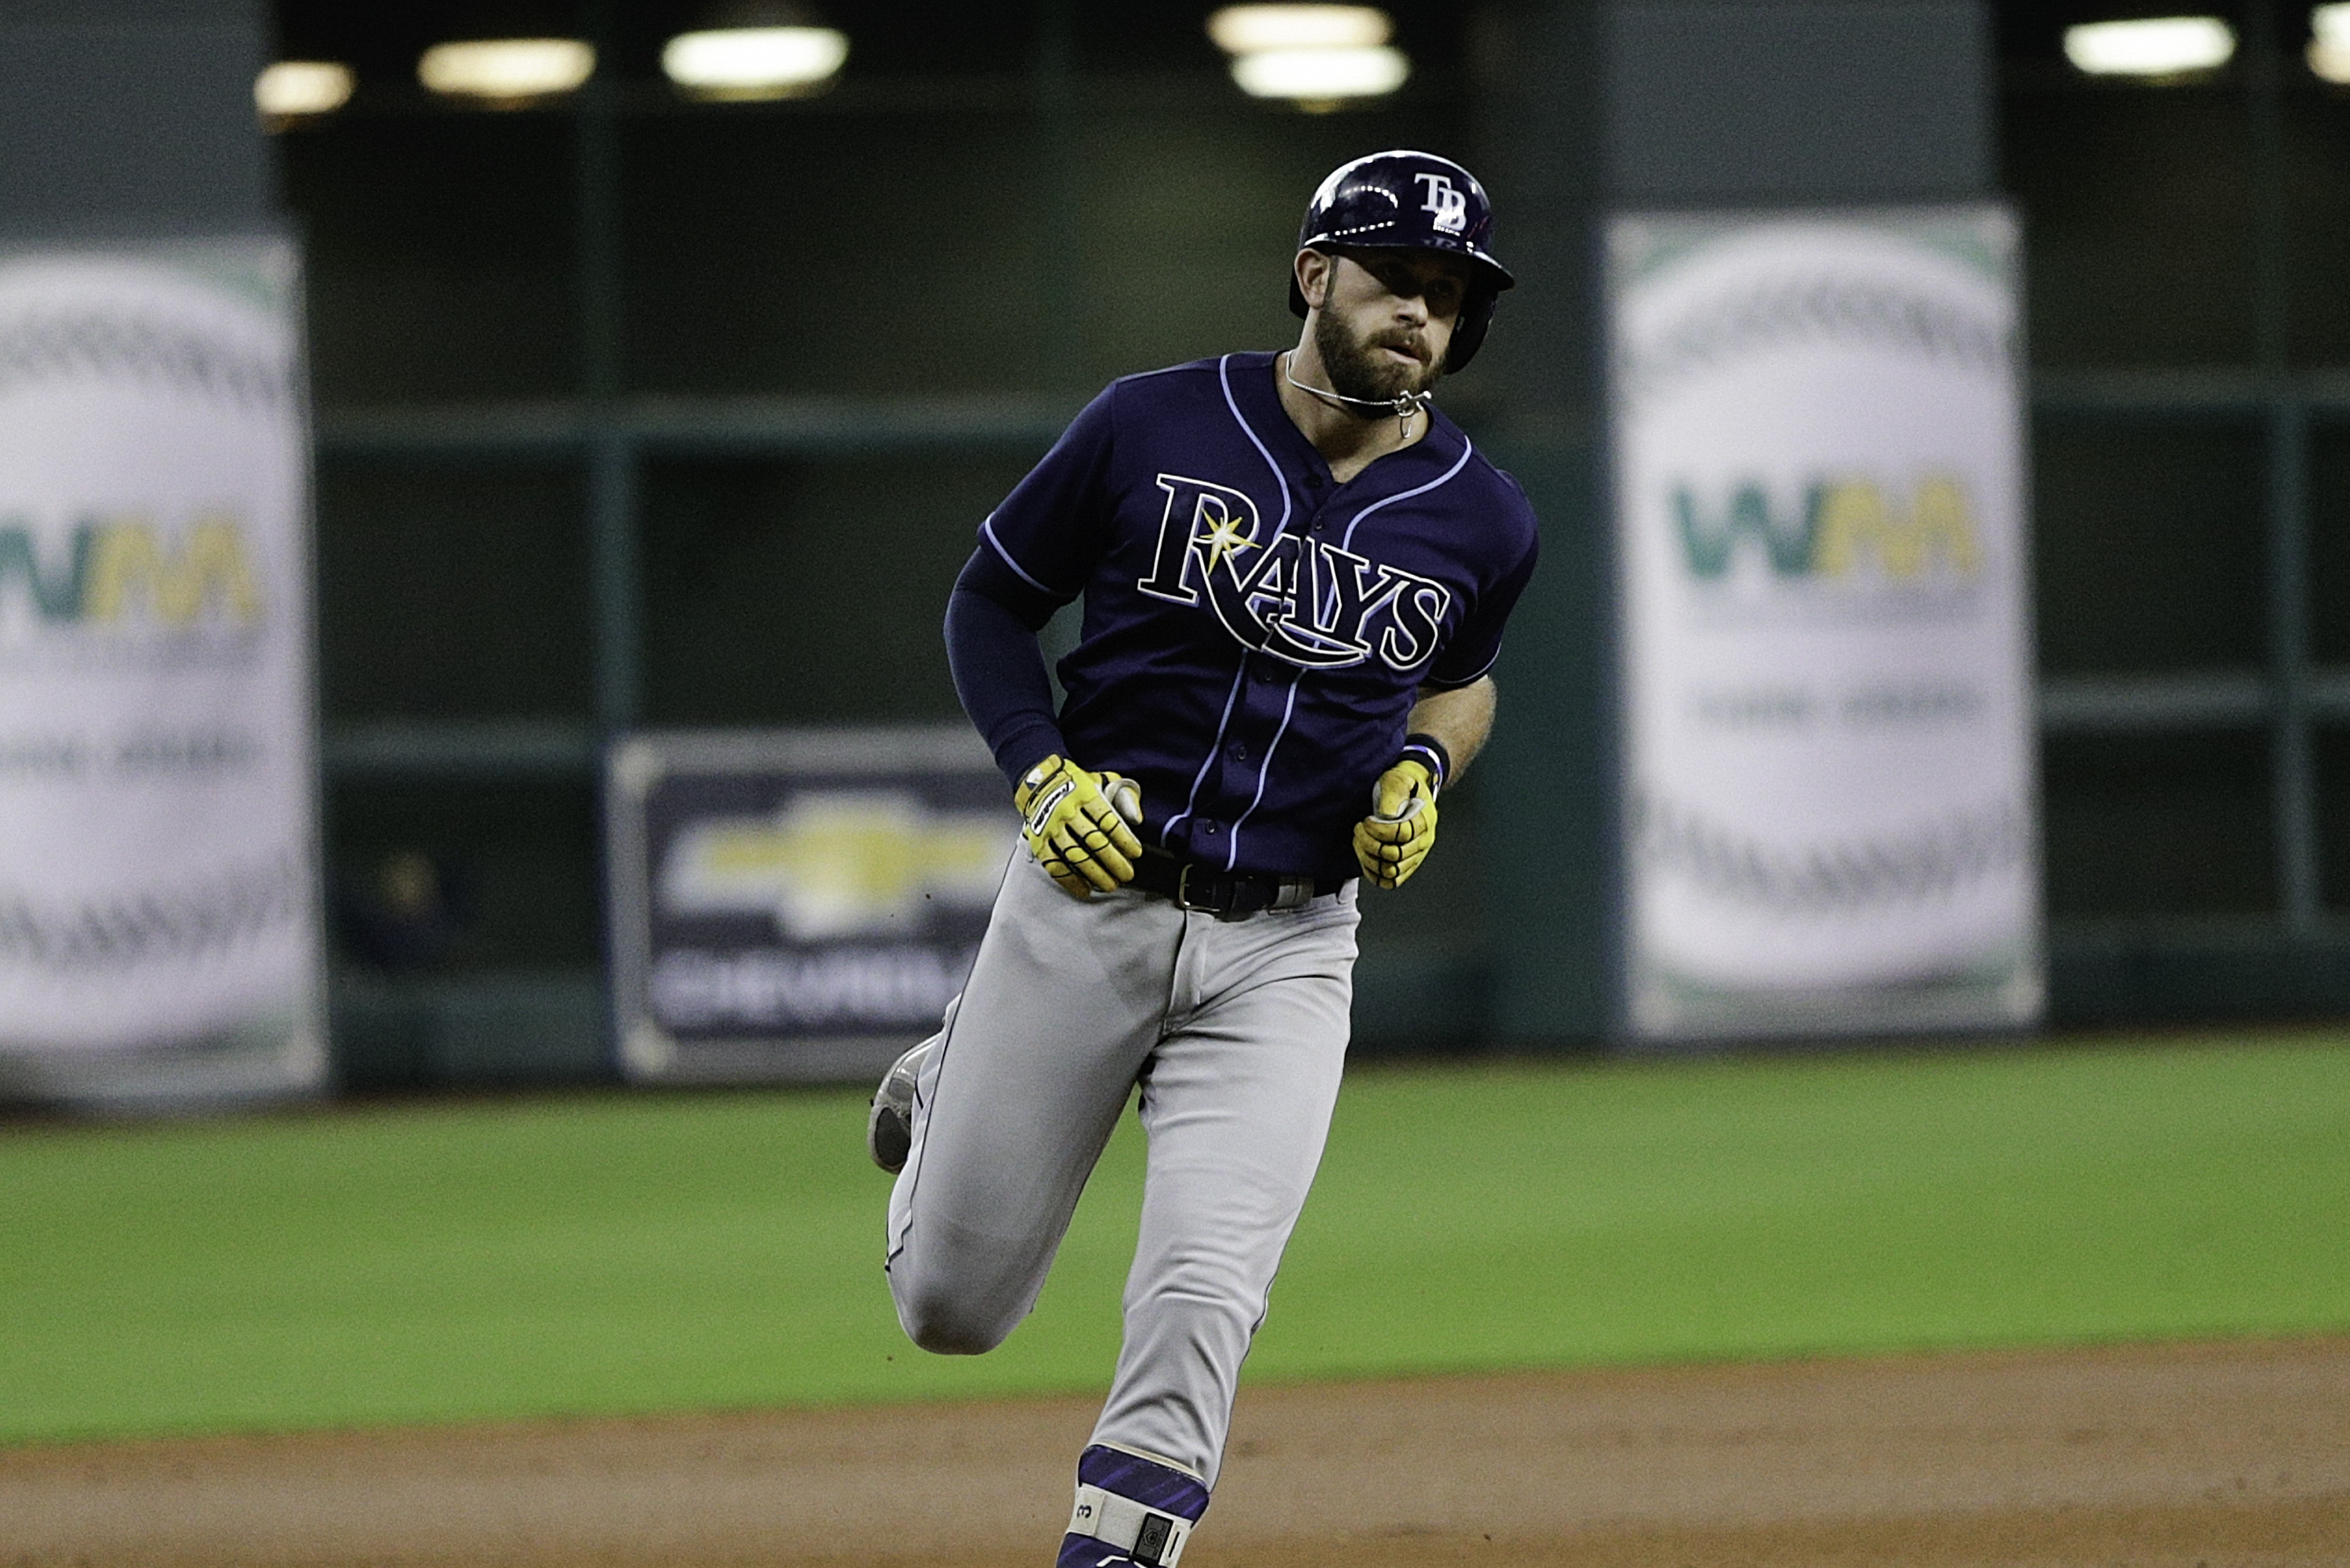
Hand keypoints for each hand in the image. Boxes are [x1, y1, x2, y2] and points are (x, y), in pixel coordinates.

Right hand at [1015, 756, 1144, 898]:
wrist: (1039, 782)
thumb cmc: (1079, 784)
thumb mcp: (1105, 780)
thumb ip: (1125, 796)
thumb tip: (1137, 820)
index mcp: (1085, 793)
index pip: (1108, 821)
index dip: (1124, 840)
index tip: (1136, 853)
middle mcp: (1066, 810)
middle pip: (1094, 841)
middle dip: (1114, 861)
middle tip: (1127, 874)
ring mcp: (1050, 827)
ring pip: (1076, 856)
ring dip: (1095, 874)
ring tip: (1110, 885)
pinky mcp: (1038, 842)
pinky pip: (1054, 865)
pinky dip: (1070, 881)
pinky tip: (1084, 890)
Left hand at [1352, 758, 1438, 888]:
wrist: (1410, 793)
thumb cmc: (1403, 785)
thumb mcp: (1398, 780)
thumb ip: (1393, 793)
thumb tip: (1386, 816)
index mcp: (1424, 821)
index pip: (1401, 834)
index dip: (1378, 830)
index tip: (1366, 820)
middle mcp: (1423, 842)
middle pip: (1394, 856)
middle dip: (1369, 843)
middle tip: (1359, 828)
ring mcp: (1415, 857)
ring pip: (1390, 872)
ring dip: (1368, 858)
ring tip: (1360, 841)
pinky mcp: (1405, 867)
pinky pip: (1390, 882)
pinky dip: (1373, 873)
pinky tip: (1364, 855)